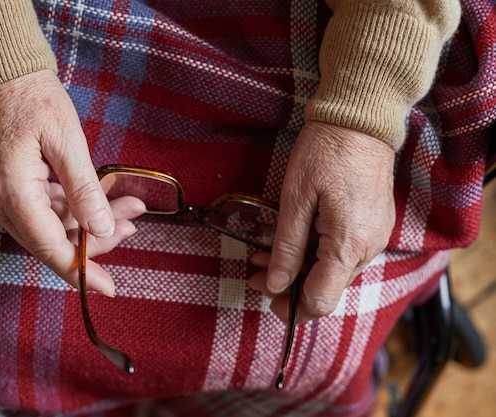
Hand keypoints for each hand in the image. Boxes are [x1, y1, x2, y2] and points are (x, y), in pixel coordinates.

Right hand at [0, 70, 143, 294]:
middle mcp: (1, 202)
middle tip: (132, 224)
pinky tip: (102, 199)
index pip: (49, 246)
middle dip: (95, 239)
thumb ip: (84, 190)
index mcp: (12, 191)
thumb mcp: (67, 141)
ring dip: (89, 222)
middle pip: (52, 241)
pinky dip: (75, 210)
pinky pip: (46, 212)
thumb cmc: (36, 100)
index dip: (80, 271)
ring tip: (128, 207)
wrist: (4, 75)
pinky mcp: (11, 189)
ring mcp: (3, 197)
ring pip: (52, 228)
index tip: (108, 288)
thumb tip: (100, 230)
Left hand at [248, 121, 394, 321]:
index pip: (320, 300)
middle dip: (288, 286)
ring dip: (299, 269)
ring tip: (265, 255)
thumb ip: (287, 247)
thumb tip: (277, 285)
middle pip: (326, 289)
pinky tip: (293, 242)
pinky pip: (343, 253)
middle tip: (255, 274)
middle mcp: (367, 249)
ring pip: (333, 272)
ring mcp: (373, 238)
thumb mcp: (295, 199)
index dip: (291, 308)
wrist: (361, 121)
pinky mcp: (372, 227)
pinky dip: (316, 254)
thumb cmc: (325, 153)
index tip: (267, 301)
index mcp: (348, 245)